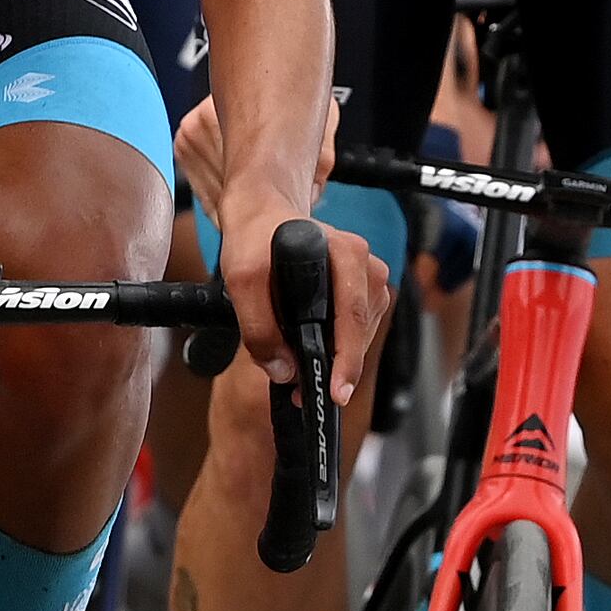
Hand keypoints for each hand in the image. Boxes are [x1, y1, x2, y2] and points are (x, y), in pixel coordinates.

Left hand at [215, 163, 390, 403]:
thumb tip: (283, 372)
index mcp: (346, 253)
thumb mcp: (243, 280)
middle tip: (305, 395)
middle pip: (360, 330)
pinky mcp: (361, 291)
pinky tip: (316, 357)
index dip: (345, 359)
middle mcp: (366, 264)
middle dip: (337, 368)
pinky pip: (357, 328)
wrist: (260, 215)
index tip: (336, 392)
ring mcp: (367, 278)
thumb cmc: (254, 240)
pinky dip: (338, 348)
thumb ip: (259, 328)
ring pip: (361, 334)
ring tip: (306, 380)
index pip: (352, 316)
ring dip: (338, 360)